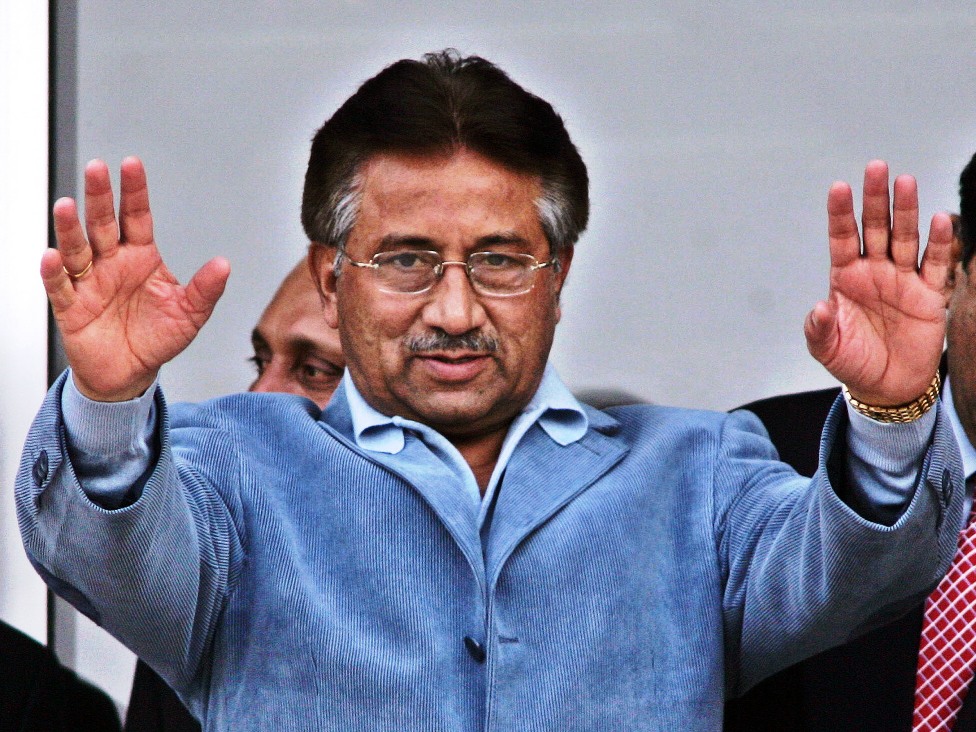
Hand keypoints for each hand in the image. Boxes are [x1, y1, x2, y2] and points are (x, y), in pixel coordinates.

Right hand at [41, 157, 229, 400]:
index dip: (134, 192)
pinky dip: (54, 272)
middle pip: (102, 224)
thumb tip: (224, 265)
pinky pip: (60, 287)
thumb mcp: (190, 314)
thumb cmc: (158, 338)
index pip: (136, 217)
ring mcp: (89, 283)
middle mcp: (112, 263)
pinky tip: (53, 256)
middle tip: (96, 169)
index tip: (131, 164)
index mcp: (141, 258)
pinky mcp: (71, 307)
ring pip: (76, 249)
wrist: (130, 373)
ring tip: (67, 206)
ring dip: (70, 228)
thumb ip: (206, 289)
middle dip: (99, 197)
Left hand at [805, 160, 952, 405]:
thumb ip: (819, 328)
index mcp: (845, 277)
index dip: (840, 213)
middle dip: (875, 199)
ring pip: (905, 237)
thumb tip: (819, 308)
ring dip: (906, 211)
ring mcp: (902, 279)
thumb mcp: (826, 348)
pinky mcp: (929, 294)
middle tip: (876, 167)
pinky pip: (934, 264)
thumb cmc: (852, 361)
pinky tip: (940, 220)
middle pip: (875, 227)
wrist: (887, 386)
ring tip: (905, 182)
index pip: (842, 237)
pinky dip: (939, 243)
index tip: (838, 187)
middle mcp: (874, 271)